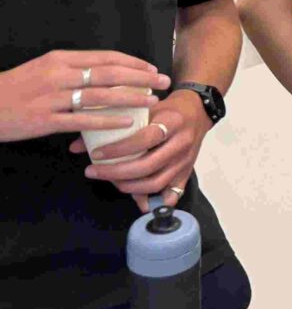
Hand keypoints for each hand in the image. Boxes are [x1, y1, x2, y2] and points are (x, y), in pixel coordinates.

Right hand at [0, 51, 166, 143]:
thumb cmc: (16, 88)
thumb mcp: (43, 69)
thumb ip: (72, 68)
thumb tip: (105, 70)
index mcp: (59, 60)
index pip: (104, 58)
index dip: (132, 63)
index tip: (152, 68)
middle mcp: (58, 75)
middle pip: (108, 74)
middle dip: (141, 78)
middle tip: (163, 82)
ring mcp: (52, 98)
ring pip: (100, 96)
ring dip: (131, 98)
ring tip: (152, 101)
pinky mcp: (45, 120)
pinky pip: (83, 120)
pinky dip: (108, 121)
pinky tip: (127, 122)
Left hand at [75, 89, 210, 210]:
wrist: (198, 110)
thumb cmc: (167, 108)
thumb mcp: (143, 108)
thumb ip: (113, 124)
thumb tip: (77, 146)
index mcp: (172, 122)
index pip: (144, 139)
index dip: (118, 149)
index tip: (95, 154)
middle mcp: (181, 143)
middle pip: (148, 166)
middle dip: (116, 173)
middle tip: (93, 172)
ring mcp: (186, 160)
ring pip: (157, 182)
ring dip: (129, 187)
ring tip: (110, 181)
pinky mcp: (188, 171)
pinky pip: (173, 192)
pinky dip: (156, 201)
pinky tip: (140, 201)